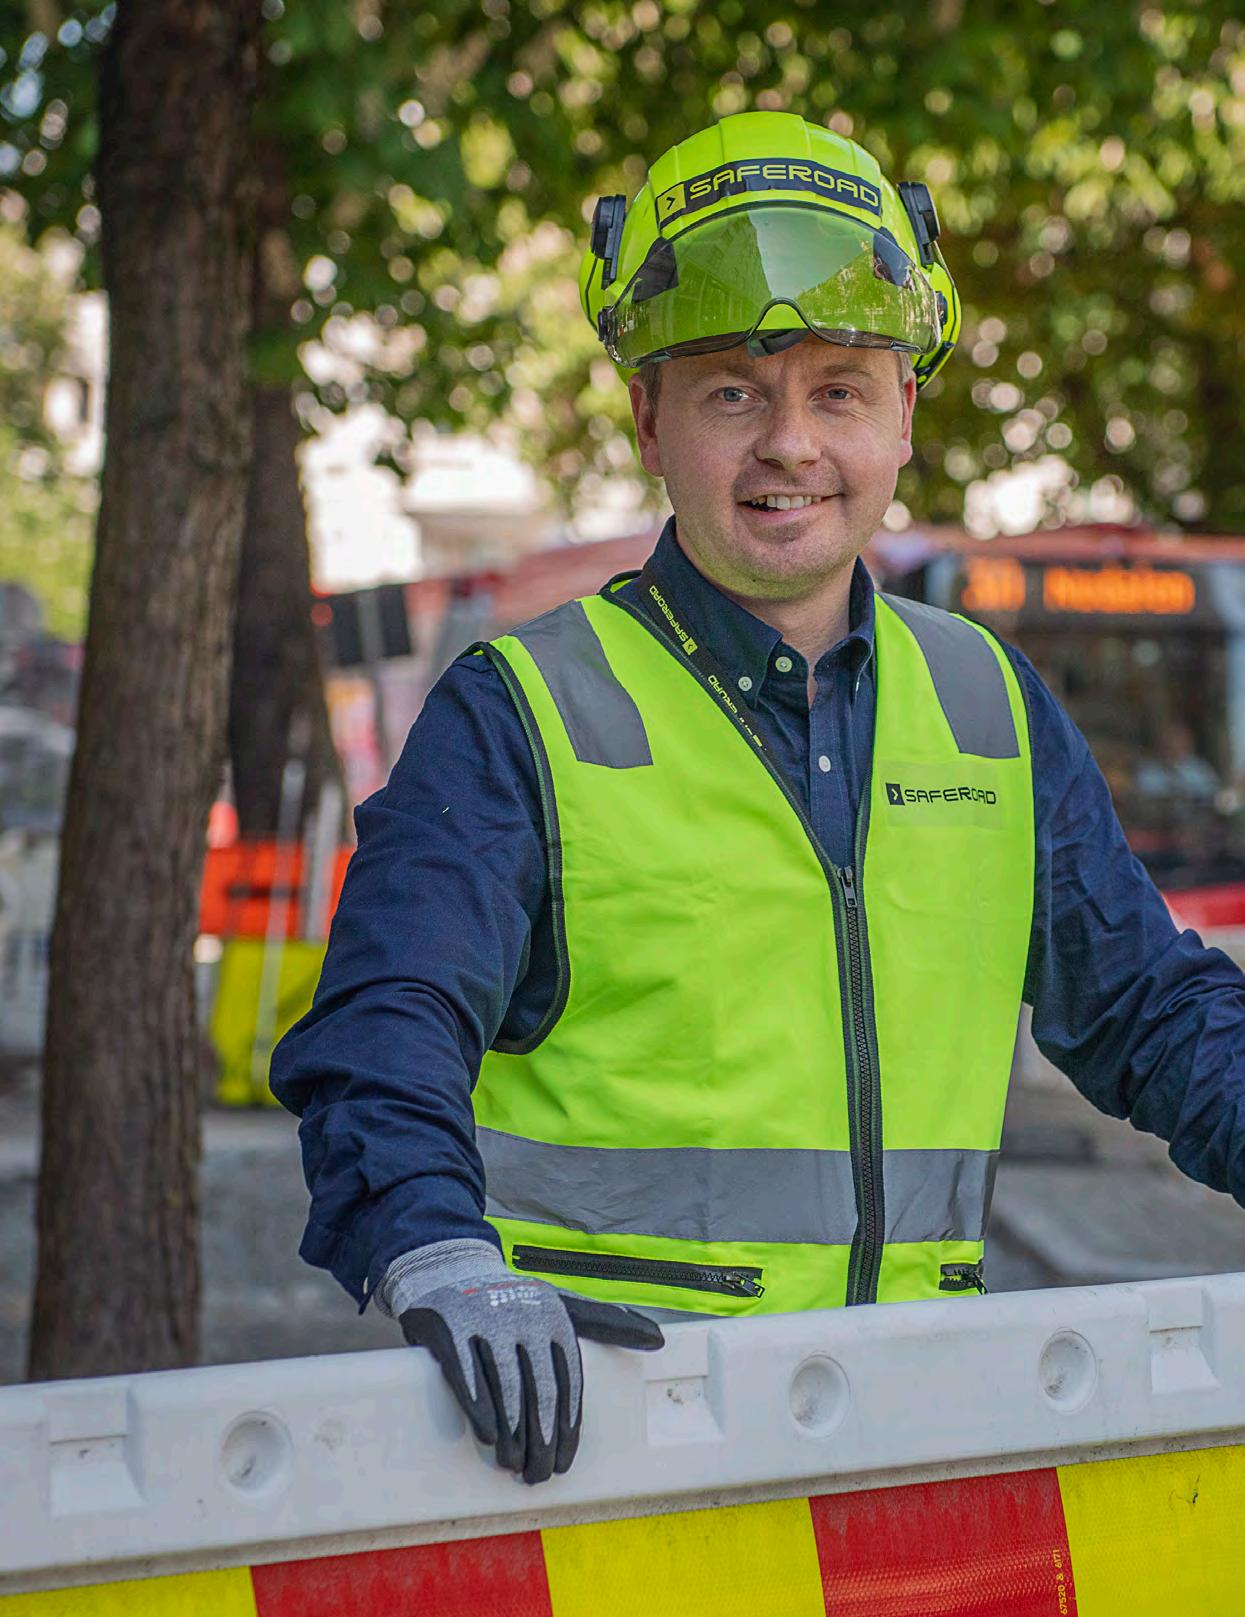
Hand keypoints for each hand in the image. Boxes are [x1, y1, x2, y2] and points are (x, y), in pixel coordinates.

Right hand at [387, 1240, 662, 1483]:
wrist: (455, 1267)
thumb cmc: (518, 1300)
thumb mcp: (563, 1304)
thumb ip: (608, 1323)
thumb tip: (657, 1338)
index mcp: (556, 1318)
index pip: (568, 1382)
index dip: (568, 1427)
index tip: (564, 1462)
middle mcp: (525, 1319)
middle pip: (539, 1392)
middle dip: (541, 1440)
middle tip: (538, 1474)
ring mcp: (486, 1321)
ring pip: (505, 1388)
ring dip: (510, 1432)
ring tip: (513, 1463)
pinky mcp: (451, 1327)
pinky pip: (467, 1374)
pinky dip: (478, 1406)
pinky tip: (486, 1434)